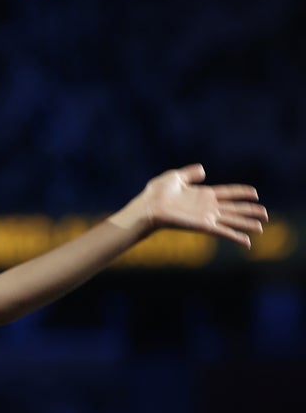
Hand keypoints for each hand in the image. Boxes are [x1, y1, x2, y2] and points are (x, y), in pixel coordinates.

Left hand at [112, 164, 266, 247]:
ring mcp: (206, 217)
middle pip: (234, 208)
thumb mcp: (175, 177)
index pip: (228, 192)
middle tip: (266, 214)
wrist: (148, 206)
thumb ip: (190, 173)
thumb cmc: (156, 192)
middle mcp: (207, 207)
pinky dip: (235, 237)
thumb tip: (203, 169)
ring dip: (247, 224)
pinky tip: (247, 242)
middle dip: (250, 211)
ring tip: (261, 227)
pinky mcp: (203, 226)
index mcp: (203, 194)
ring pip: (232, 220)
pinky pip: (223, 232)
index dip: (241, 192)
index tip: (255, 193)